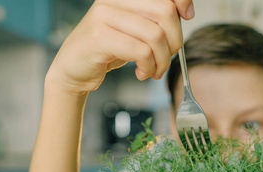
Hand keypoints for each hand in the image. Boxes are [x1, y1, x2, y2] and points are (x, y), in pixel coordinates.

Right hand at [46, 0, 193, 94]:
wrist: (74, 69)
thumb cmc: (109, 50)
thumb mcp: (136, 31)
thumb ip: (155, 20)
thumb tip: (186, 11)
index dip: (182, 1)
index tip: (188, 16)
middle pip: (165, 12)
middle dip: (174, 41)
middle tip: (166, 58)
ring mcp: (104, 16)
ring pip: (155, 35)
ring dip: (162, 61)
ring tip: (154, 70)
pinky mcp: (99, 37)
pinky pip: (141, 51)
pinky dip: (148, 67)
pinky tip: (141, 73)